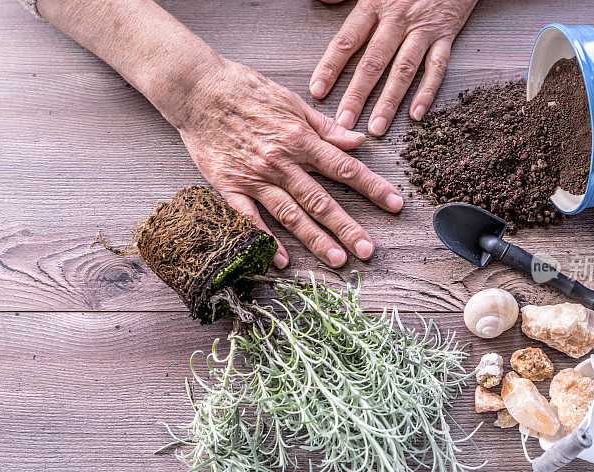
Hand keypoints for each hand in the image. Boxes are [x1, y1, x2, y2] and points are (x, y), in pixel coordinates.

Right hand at [178, 60, 403, 268]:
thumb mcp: (292, 102)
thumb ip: (326, 127)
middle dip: (348, 227)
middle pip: (321, 199)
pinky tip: (281, 261)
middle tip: (368, 250)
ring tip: (337, 260)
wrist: (197, 89)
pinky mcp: (229, 186)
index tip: (395, 205)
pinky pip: (250, 218)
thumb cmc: (246, 91)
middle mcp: (281, 162)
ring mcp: (255, 177)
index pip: (345, 167)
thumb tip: (358, 140)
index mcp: (300, 139)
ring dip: (315, 239)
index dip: (373, 187)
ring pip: (290, 214)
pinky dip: (266, 240)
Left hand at [310, 0, 477, 135]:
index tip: (318, 90)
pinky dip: (427, 92)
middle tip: (344, 121)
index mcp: (374, 5)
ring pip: (403, 70)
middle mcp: (397, 19)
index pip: (347, 40)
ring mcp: (423, 29)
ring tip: (377, 127)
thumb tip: (325, 2)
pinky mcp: (446, 34)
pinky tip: (416, 114)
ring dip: (389, 101)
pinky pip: (437, 67)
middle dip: (357, 94)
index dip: (331, 66)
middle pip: (373, 61)